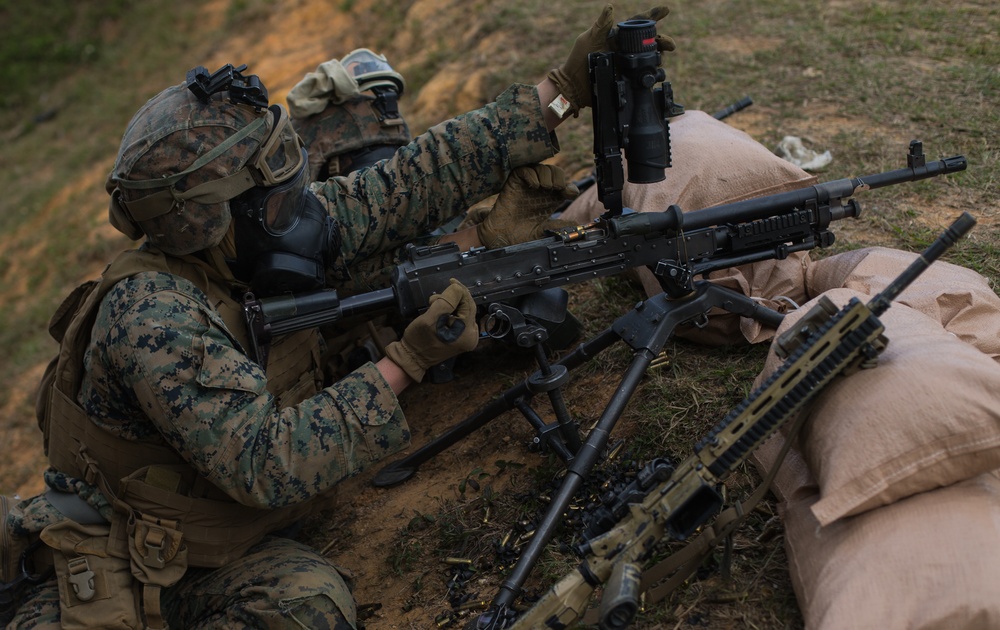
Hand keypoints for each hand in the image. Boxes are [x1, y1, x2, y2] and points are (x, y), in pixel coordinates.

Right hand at [384, 279, 478, 381]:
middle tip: (435, 299)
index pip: (469, 303)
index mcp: (466, 333)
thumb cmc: (419, 340)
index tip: (451, 281)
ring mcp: (467, 337)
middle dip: (452, 299)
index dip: (460, 290)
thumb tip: (458, 289)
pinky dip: (449, 312)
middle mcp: (471, 336)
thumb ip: (446, 302)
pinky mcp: (461, 336)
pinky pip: (459, 318)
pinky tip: (437, 312)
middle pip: (467, 307)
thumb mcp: (430, 318)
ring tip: (433, 306)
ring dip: (448, 305)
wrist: (412, 357)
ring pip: (462, 311)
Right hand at [476, 164, 578, 248]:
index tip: (568, 194)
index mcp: (550, 200)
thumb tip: (577, 225)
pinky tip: (533, 186)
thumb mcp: (545, 230)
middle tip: (557, 189)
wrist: (503, 238)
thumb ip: (559, 226)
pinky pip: (525, 169)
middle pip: (556, 172)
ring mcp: (527, 185)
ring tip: (545, 188)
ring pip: (542, 167)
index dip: (570, 187)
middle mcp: (541, 191)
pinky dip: (532, 174)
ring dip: (547, 175)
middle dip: (560, 177)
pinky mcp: (514, 182)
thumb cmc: (522, 236)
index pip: (565, 185)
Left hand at [547, 4, 674, 116]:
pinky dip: (652, 73)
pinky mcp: (626, 78)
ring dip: (658, 56)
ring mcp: (626, 63)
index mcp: (616, 36)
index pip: (637, 23)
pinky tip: (656, 73)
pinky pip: (643, 74)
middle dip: (662, 41)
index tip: (665, 10)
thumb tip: (610, 7)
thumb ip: (601, 25)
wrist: (574, 86)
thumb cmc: (578, 60)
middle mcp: (624, 48)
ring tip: (662, 58)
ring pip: (648, 57)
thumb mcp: (588, 39)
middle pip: (648, 41)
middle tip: (670, 45)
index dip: (652, 15)